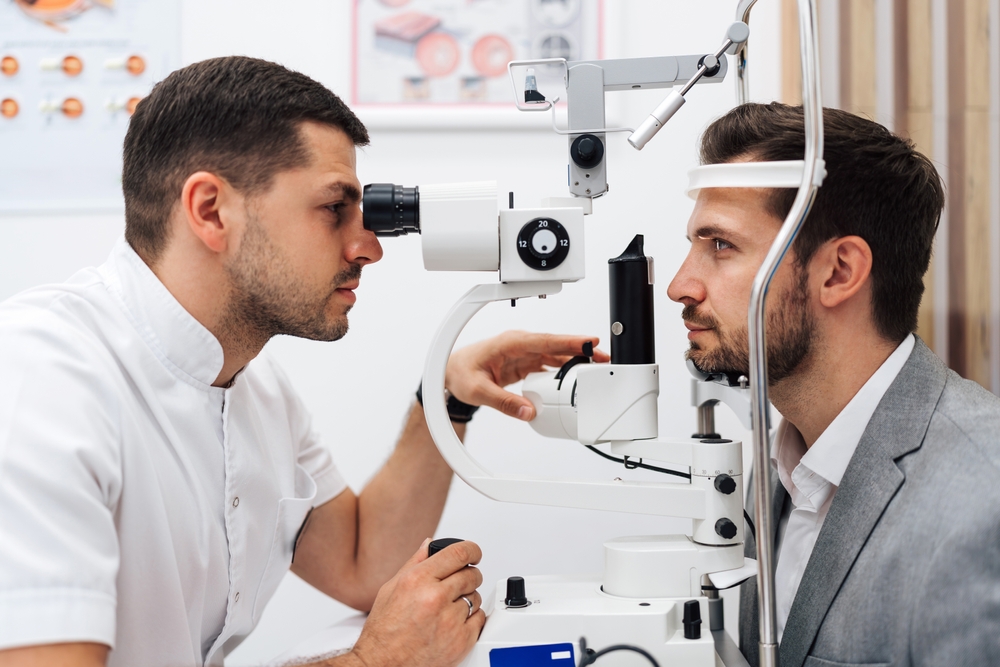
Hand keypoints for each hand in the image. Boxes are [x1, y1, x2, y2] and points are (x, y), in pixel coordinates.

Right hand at [349, 539, 484, 666]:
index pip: (458, 553)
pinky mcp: (461, 641)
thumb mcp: (392, 588)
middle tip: (457, 585)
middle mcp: (435, 598)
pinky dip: (470, 619)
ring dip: (467, 600)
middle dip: (468, 576)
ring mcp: (450, 620)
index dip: (471, 550)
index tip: (473, 553)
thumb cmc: (384, 630)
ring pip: (476, 597)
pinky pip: (479, 619)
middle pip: (471, 574)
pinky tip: (453, 623)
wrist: (383, 664)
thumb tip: (430, 544)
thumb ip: (415, 562)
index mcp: (418, 580)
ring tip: (447, 610)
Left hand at [445, 331, 608, 420]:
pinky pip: (549, 364)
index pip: (545, 340)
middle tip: (604, 357)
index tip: (590, 341)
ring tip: (597, 368)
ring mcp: (524, 353)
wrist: (449, 372)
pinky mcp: (525, 363)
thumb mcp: (478, 390)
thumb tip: (528, 411)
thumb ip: (503, 402)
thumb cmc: (460, 373)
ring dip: (575, 360)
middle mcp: (520, 344)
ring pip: (555, 354)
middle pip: (556, 345)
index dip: (569, 340)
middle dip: (581, 350)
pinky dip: (564, 369)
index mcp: (510, 343)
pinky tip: (576, 377)